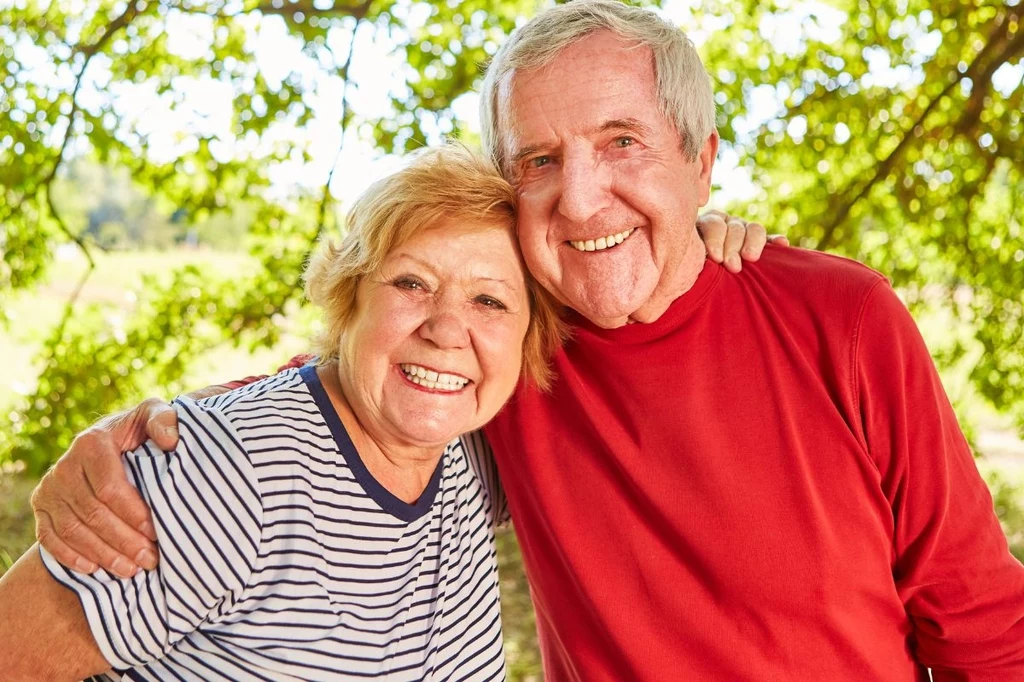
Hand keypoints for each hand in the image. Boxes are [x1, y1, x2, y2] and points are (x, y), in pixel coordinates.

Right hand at [31, 398, 179, 577]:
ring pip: (73, 530)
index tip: (156, 533)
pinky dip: (71, 556)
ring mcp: (50, 487)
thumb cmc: (138, 431)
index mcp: (92, 443)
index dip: (134, 514)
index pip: (111, 488)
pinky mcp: (42, 505)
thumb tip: (171, 439)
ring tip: (131, 570)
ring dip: (102, 554)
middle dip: (123, 541)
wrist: (110, 440)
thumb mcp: (152, 416)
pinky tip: (95, 569)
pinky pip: (49, 537)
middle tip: (149, 560)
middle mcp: (65, 466)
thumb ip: (164, 420)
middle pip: (93, 513)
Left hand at [697, 210, 789, 272]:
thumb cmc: (689, 268)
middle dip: (733, 247)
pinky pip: (770, 239)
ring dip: (754, 243)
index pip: (714, 225)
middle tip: (732, 266)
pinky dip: (775, 241)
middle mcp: (726, 223)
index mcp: (707, 223)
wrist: (694, 276)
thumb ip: (692, 255)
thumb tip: (689, 256)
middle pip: (735, 228)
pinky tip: (782, 244)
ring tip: (751, 258)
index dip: (716, 240)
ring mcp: (744, 230)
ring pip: (754, 229)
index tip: (716, 258)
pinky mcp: (759, 242)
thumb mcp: (688, 258)